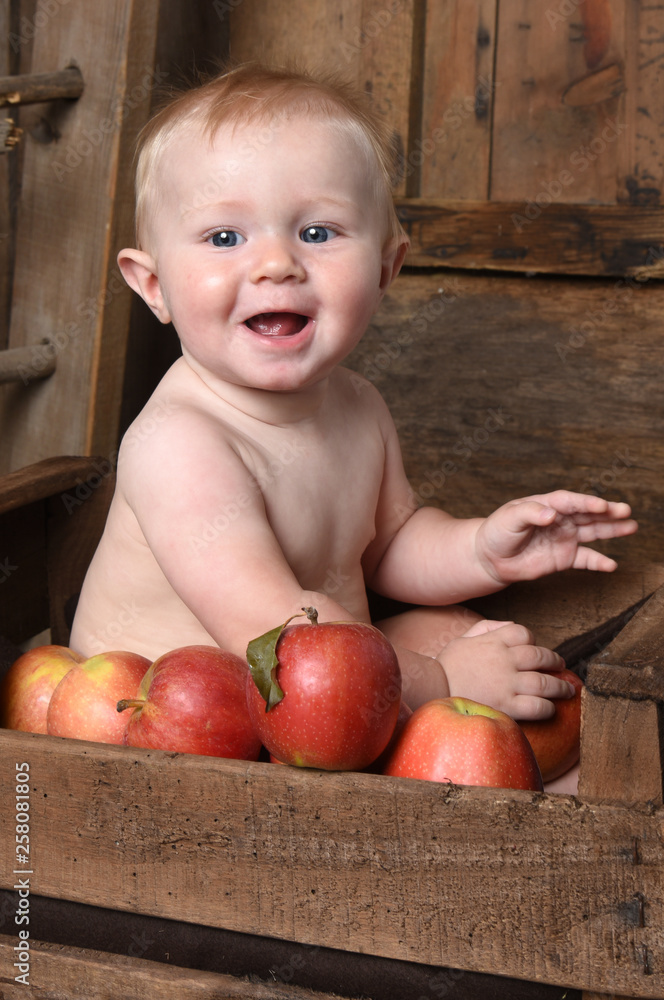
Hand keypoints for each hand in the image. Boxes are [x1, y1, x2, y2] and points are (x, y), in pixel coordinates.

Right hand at [439, 618, 572, 719]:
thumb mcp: (463, 639)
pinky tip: (550, 708)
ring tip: (567, 690)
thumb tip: (509, 625)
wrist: (431, 691)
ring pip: (545, 682)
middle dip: (555, 662)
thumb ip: (487, 627)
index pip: (524, 633)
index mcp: (494, 641)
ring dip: (560, 686)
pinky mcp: (506, 706)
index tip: (536, 650)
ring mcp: (507, 683)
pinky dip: (548, 707)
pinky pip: (537, 706)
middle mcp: (504, 659)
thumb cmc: (446, 667)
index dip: (533, 641)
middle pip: (540, 656)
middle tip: (561, 667)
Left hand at [475, 490, 636, 584]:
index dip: (586, 503)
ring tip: (631, 527)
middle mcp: (561, 519)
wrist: (490, 557)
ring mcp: (564, 538)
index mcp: (548, 504)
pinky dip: (598, 562)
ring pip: (593, 532)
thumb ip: (530, 513)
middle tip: (625, 510)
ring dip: (612, 530)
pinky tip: (611, 565)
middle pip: (588, 514)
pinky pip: (585, 559)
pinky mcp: (564, 558)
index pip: (571, 501)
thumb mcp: (509, 518)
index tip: (601, 506)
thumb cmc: (497, 532)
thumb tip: (551, 514)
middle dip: (607, 512)